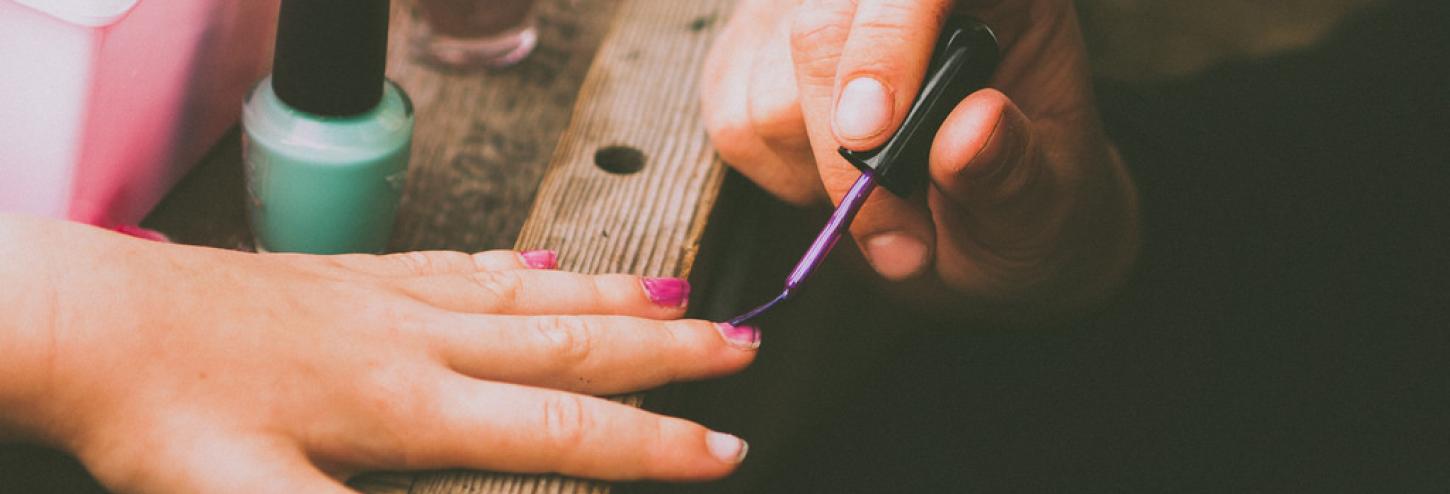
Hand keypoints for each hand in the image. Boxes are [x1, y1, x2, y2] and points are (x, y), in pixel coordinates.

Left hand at [0, 215, 756, 492]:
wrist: (98, 324)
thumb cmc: (165, 414)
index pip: (562, 425)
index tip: (719, 448)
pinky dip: (525, 266)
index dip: (653, 444)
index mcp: (408, 402)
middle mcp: (417, 338)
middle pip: (572, 345)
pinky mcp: (359, 275)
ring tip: (679, 302)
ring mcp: (392, 298)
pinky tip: (546, 265)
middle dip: (670, 354)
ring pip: (533, 295)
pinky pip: (466, 264)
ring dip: (615, 301)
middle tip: (741, 350)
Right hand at [703, 0, 1138, 319]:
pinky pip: (734, 121)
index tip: (872, 134)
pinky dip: (784, 177)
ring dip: (821, 177)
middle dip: (846, 151)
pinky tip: (837, 183)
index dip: (885, 42)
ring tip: (889, 213)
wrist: (982, 233)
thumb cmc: (1023, 206)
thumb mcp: (1047, 206)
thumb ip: (1014, 169)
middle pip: (819, 29)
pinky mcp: (755, 54)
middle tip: (901, 241)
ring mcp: (816, 14)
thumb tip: (971, 129)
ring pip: (768, 87)